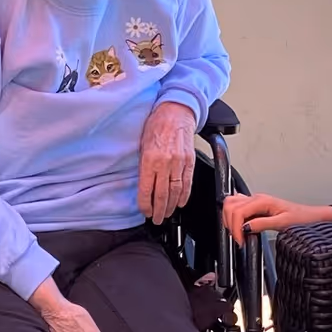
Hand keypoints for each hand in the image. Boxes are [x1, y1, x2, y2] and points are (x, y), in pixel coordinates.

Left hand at [139, 101, 195, 223]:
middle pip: (162, 194)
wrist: (176, 111)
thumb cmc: (156, 124)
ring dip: (171, 206)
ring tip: (167, 214)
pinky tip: (180, 203)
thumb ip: (143, 165)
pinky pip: (187, 183)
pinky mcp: (190, 161)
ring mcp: (179, 163)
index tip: (144, 211)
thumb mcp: (142, 144)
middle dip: (158, 210)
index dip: (145, 204)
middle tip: (156, 219)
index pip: (146, 189)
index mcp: (149, 159)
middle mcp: (165, 163)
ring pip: (175, 192)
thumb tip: (143, 185)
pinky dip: (184, 195)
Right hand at [223, 192, 331, 245]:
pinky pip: (237, 206)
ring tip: (237, 234)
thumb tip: (245, 227)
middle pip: (230, 204)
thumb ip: (262, 224)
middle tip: (238, 239)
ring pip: (231, 203)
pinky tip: (240, 227)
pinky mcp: (256, 205)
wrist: (311, 216)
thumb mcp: (283, 224)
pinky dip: (233, 216)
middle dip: (229, 223)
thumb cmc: (301, 218)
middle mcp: (257, 198)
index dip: (235, 228)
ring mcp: (255, 201)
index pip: (238, 211)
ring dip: (229, 219)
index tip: (240, 241)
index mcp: (262, 201)